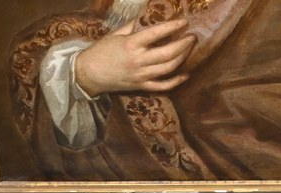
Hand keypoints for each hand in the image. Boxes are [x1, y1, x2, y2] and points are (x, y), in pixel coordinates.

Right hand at [75, 18, 195, 95]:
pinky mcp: (141, 87)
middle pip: (168, 53)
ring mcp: (141, 75)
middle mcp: (139, 60)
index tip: (184, 22)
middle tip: (192, 37)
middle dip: (183, 44)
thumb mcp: (115, 34)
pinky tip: (186, 74)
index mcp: (131, 44)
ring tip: (189, 49)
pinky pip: (162, 86)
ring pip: (168, 68)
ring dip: (182, 58)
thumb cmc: (101, 51)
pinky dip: (176, 81)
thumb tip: (146, 16)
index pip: (157, 33)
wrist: (89, 74)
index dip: (173, 27)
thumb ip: (132, 25)